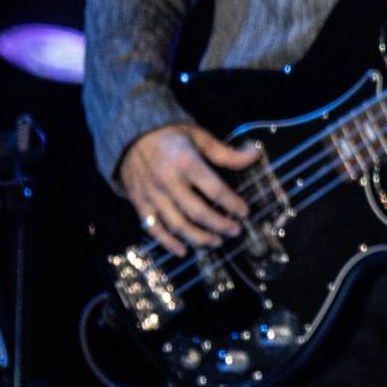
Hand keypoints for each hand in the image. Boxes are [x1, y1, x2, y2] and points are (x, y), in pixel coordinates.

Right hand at [116, 123, 261, 255]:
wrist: (131, 136)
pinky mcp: (139, 203)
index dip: (232, 203)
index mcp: (185, 162)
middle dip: (219, 225)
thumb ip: (225, 153)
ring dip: (199, 238)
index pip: (214, 189)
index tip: (245, 212)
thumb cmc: (170, 135)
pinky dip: (168, 243)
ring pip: (177, 224)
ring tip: (216, 242)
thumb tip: (255, 154)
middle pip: (197, 212)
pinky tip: (183, 251)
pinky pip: (153, 229)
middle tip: (235, 231)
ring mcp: (152, 195)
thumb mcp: (199, 137)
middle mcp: (168, 181)